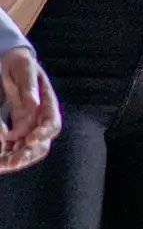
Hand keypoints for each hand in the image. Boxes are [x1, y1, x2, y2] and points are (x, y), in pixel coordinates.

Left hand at [0, 47, 60, 173]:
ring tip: (3, 165)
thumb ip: (28, 87)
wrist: (10, 62)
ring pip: (27, 148)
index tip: (29, 140)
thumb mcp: (24, 69)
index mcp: (47, 103)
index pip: (52, 123)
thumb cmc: (19, 63)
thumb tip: (34, 105)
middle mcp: (40, 117)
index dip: (43, 134)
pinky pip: (13, 144)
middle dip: (28, 154)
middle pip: (41, 142)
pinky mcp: (16, 127)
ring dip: (16, 158)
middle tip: (13, 162)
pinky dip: (6, 152)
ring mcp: (28, 123)